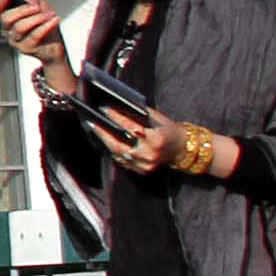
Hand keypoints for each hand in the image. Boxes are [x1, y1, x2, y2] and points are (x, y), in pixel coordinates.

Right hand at [0, 0, 69, 72]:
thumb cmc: (46, 30)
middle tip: (36, 7)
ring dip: (36, 18)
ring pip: (20, 27)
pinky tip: (53, 20)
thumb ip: (34, 1)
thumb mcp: (42, 10)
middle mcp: (9, 31)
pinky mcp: (26, 48)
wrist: (54, 48)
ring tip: (49, 15)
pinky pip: (34, 35)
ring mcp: (16, 41)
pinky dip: (46, 26)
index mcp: (9, 20)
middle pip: (6, 19)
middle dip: (22, 10)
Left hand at [90, 107, 225, 177]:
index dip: (116, 117)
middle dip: (104, 132)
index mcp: (156, 139)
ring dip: (106, 141)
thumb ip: (141, 114)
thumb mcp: (159, 119)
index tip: (105, 109)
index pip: (130, 127)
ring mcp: (144, 165)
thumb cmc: (170, 130)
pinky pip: (122, 161)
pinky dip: (114, 150)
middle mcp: (149, 154)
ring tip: (96, 129)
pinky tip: (106, 141)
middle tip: (92, 122)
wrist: (183, 149)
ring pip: (118, 153)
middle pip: (119, 144)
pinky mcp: (141, 171)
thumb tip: (120, 105)